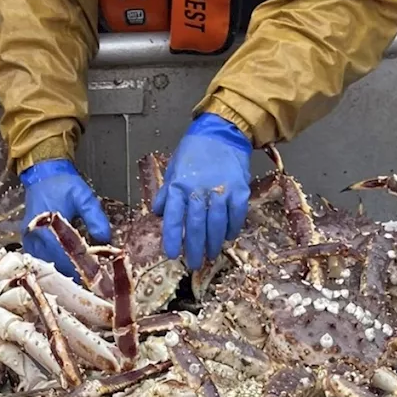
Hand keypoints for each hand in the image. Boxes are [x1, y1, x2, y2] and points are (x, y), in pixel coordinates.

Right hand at [19, 159, 110, 275]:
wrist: (43, 173)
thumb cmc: (63, 184)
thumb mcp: (84, 197)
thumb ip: (95, 217)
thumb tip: (106, 239)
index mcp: (49, 227)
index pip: (63, 259)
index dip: (78, 270)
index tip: (92, 276)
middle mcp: (36, 236)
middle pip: (53, 266)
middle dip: (70, 273)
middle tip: (87, 278)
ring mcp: (29, 239)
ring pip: (44, 266)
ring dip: (59, 271)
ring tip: (76, 274)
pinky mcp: (28, 239)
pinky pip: (37, 259)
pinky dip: (49, 264)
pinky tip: (61, 266)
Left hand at [154, 113, 251, 270]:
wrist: (223, 133)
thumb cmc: (195, 152)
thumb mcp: (174, 168)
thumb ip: (166, 193)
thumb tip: (156, 213)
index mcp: (179, 185)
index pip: (173, 217)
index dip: (172, 238)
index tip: (172, 255)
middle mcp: (199, 189)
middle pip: (196, 225)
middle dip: (195, 248)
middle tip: (194, 264)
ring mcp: (221, 190)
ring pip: (216, 224)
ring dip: (213, 243)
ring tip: (211, 255)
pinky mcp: (239, 190)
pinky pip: (236, 216)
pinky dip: (232, 229)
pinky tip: (228, 237)